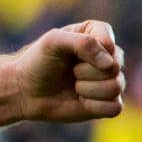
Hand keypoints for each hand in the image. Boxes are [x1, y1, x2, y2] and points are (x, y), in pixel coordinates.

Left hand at [11, 21, 125, 122]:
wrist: (25, 91)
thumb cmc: (38, 62)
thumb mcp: (54, 41)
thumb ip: (84, 43)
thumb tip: (110, 65)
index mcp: (98, 34)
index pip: (109, 43)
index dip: (89, 53)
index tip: (69, 54)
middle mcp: (108, 56)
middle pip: (114, 67)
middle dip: (85, 72)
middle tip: (70, 71)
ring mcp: (110, 80)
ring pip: (116, 87)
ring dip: (87, 89)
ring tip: (73, 86)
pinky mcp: (108, 103)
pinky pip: (115, 107)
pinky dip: (94, 106)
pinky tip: (80, 100)